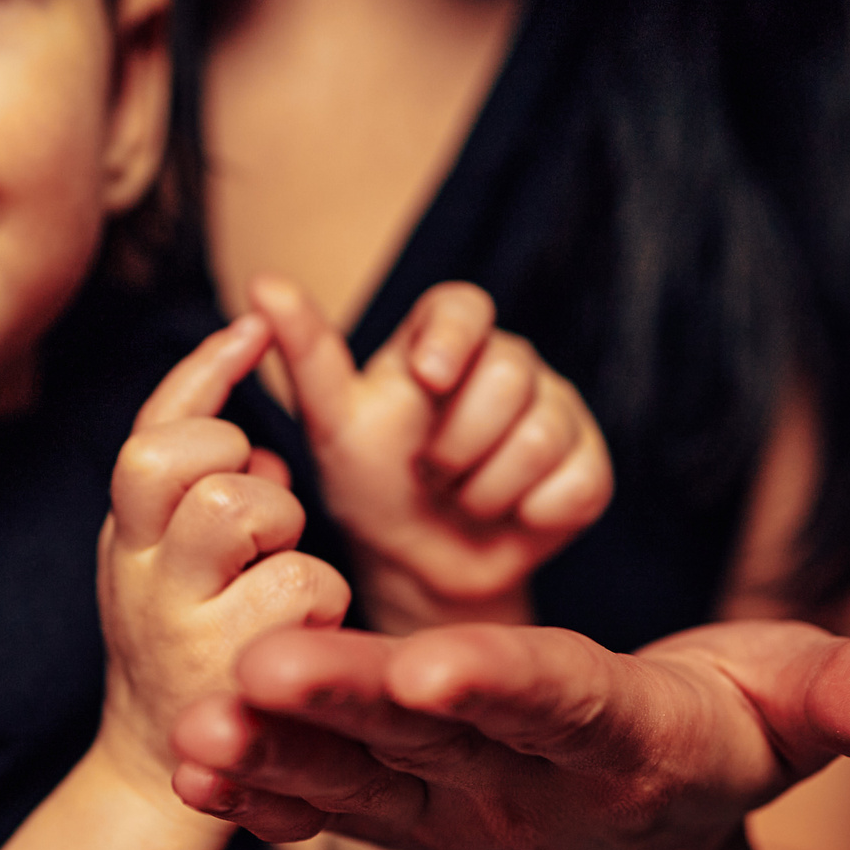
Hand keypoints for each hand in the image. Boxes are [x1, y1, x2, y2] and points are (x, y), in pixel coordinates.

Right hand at [97, 317, 352, 787]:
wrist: (157, 776)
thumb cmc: (178, 652)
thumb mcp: (165, 567)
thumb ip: (197, 501)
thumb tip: (270, 448)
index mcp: (125, 538)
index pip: (151, 431)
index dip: (204, 370)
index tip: (251, 327)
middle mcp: (141, 574)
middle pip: (196, 462)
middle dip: (247, 470)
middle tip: (256, 519)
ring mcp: (184, 622)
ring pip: (254, 511)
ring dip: (286, 534)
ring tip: (274, 580)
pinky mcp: (237, 668)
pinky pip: (307, 583)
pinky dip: (319, 599)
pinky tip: (300, 634)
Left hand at [173, 617, 849, 849]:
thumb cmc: (725, 751)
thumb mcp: (808, 715)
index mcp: (630, 744)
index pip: (563, 703)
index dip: (503, 686)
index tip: (434, 662)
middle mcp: (530, 783)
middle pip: (434, 735)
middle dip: (350, 704)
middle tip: (263, 669)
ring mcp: (455, 808)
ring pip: (360, 776)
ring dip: (281, 756)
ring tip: (200, 722)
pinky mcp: (403, 818)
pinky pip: (326, 811)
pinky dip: (263, 796)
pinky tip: (191, 764)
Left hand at [248, 277, 610, 630]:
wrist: (419, 568)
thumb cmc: (370, 485)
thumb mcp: (330, 423)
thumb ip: (307, 353)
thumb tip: (262, 280)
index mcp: (443, 340)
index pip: (464, 306)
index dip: (454, 336)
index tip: (429, 376)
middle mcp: (505, 364)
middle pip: (509, 374)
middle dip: (456, 442)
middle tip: (428, 472)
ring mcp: (554, 410)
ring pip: (542, 433)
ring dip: (485, 486)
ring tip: (460, 497)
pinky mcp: (587, 467)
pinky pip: (576, 484)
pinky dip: (532, 513)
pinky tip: (507, 516)